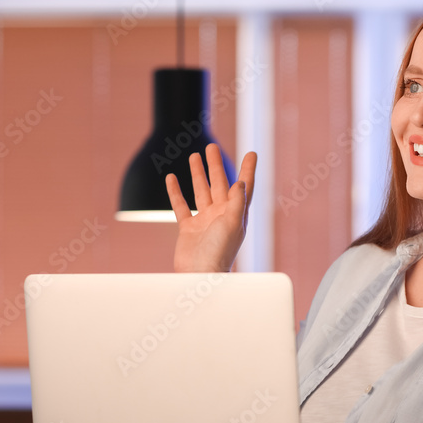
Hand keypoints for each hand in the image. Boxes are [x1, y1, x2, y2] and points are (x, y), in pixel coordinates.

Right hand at [167, 144, 256, 272]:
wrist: (199, 275)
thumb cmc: (219, 253)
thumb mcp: (232, 224)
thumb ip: (236, 203)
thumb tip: (241, 182)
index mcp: (235, 214)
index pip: (244, 187)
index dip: (248, 170)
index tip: (251, 152)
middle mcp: (221, 215)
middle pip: (219, 184)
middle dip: (216, 166)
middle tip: (212, 146)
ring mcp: (204, 221)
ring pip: (201, 192)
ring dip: (198, 174)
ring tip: (195, 156)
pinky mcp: (188, 229)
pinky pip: (181, 206)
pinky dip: (176, 192)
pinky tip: (171, 178)